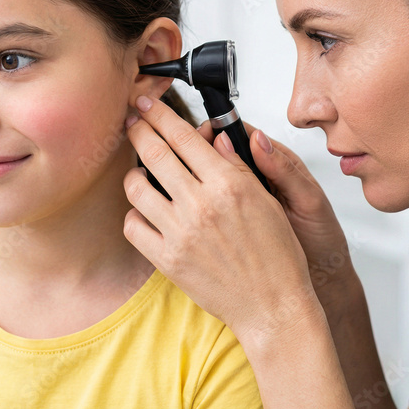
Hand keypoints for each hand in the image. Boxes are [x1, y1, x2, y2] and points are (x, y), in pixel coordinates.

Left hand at [123, 95, 328, 343]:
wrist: (272, 306)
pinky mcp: (167, 259)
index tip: (147, 103)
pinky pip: (133, 226)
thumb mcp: (266, 201)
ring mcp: (180, 233)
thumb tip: (213, 138)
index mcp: (227, 184)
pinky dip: (135, 214)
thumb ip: (237, 167)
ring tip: (140, 172)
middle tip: (132, 121)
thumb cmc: (277, 257)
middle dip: (138, 129)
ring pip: (136, 188)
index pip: (183, 136)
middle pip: (154, 152)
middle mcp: (200, 205)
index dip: (159, 113)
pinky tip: (146, 211)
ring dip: (134, 173)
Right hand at [194, 119, 357, 300]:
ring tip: (182, 181)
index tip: (203, 132)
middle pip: (219, 156)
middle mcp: (255, 179)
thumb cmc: (321, 236)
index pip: (241, 137)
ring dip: (196, 180)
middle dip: (199, 152)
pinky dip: (199, 207)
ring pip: (211, 182)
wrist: (322, 275)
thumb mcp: (307, 200)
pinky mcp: (233, 224)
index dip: (219, 131)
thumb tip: (257, 139)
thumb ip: (284, 170)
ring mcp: (241, 202)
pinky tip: (189, 209)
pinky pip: (212, 209)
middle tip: (185, 155)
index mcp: (274, 164)